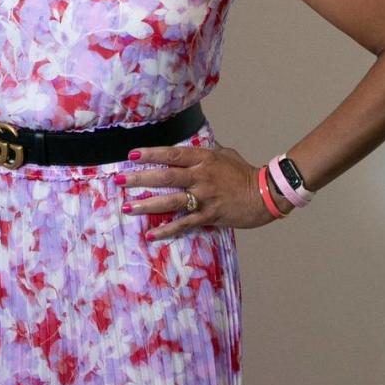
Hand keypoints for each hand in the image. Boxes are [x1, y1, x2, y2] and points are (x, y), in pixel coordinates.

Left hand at [116, 143, 283, 234]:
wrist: (266, 194)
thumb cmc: (244, 173)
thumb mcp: (225, 155)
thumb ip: (204, 152)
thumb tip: (187, 150)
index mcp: (204, 158)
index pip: (172, 154)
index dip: (150, 154)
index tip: (131, 155)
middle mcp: (201, 176)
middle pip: (165, 176)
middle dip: (139, 178)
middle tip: (118, 180)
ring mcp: (205, 197)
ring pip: (170, 201)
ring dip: (147, 204)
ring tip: (127, 207)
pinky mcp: (210, 215)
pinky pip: (184, 223)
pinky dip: (167, 229)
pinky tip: (151, 234)